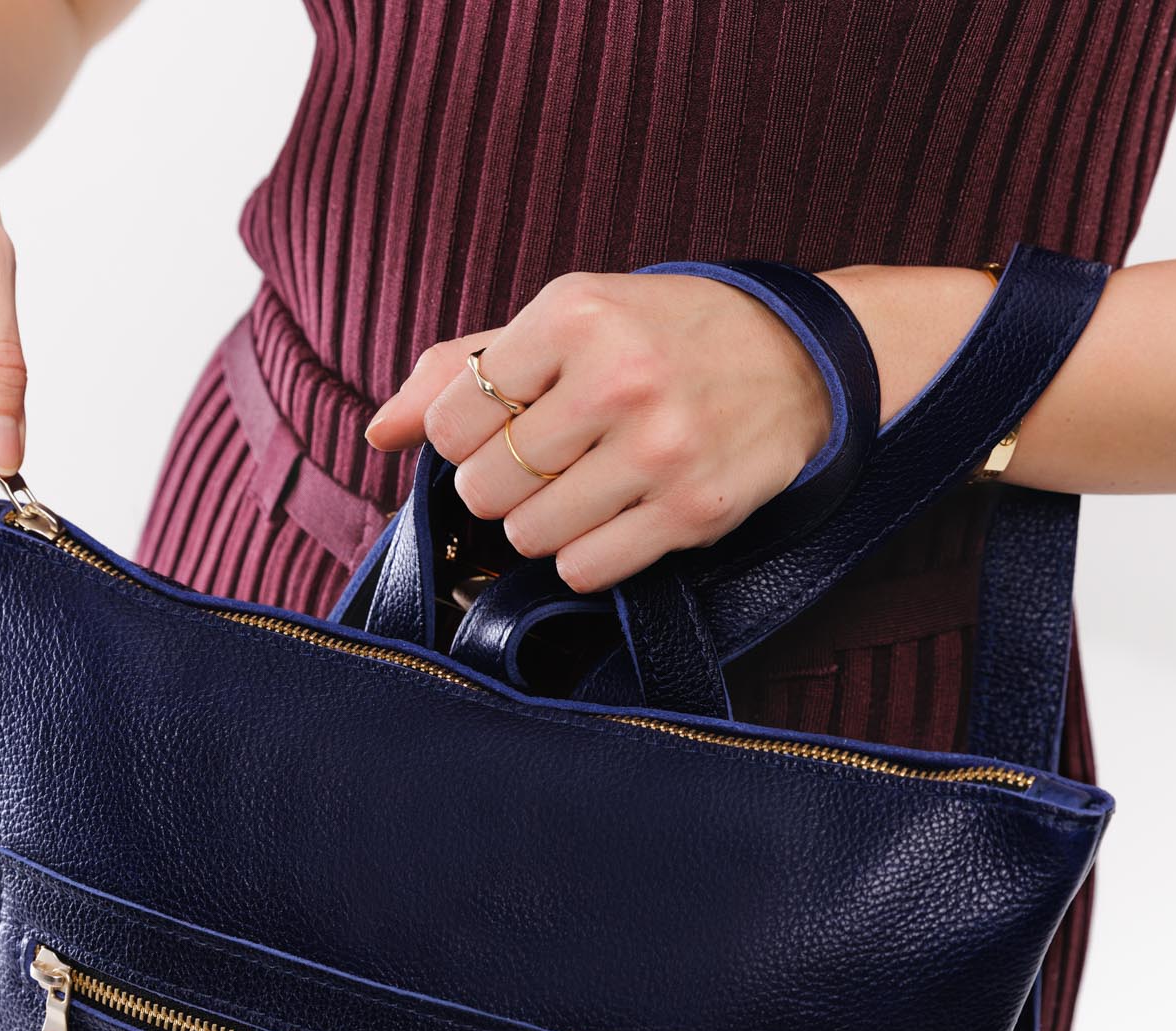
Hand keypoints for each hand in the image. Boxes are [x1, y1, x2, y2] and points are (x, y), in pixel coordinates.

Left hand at [363, 270, 831, 591]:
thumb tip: (378, 432)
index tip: (502, 428)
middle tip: (544, 463)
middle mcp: (617, 379)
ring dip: (543, 524)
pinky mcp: (693, 509)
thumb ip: (464, 368)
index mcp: (573, 315)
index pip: (453, 421)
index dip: (464, 438)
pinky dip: (584, 555)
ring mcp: (660, 450)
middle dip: (501, 485)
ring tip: (581, 488)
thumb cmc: (664, 337)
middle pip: (485, 487)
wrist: (797, 358)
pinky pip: (586, 569)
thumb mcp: (567, 320)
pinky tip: (611, 518)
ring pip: (530, 536)